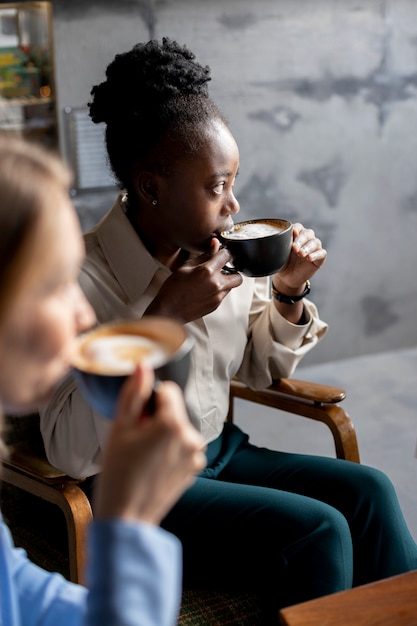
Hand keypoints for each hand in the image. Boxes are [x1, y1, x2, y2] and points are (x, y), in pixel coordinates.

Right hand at [94, 364, 205, 524]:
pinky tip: (154, 465)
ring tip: (144, 455)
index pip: (168, 390)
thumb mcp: (120, 428)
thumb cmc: (119, 473)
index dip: (149, 401)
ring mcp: (196, 454)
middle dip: (156, 418)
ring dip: (164, 434)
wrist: (127, 517)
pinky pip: (184, 446)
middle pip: (174, 410)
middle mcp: (192, 437)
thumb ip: (134, 393)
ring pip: (178, 427)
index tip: (137, 420)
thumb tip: (144, 366)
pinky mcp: (196, 467)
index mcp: (174, 424)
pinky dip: (171, 449)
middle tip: (137, 441)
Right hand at [146, 238, 242, 322]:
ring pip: (231, 286)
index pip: (227, 255)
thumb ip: (204, 255)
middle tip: (222, 270)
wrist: (168, 311)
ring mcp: (217, 296)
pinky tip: (205, 290)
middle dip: (232, 271)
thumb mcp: (186, 267)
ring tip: (211, 281)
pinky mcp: (216, 305)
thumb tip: (214, 244)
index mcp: (208, 271)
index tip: (222, 254)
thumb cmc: (173, 289)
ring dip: (225, 282)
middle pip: (238, 276)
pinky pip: (223, 295)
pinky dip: (218, 291)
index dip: (225, 252)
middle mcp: (216, 284)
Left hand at [272, 222, 326, 291]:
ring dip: (308, 247)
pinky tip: (309, 258)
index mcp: (296, 235)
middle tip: (294, 248)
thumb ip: (279, 245)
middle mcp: (306, 239)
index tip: (292, 234)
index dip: (295, 230)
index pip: (298, 227)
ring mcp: (314, 248)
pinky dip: (316, 254)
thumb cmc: (282, 263)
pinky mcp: (320, 257)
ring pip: (315, 242)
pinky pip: (322, 253)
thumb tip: (278, 237)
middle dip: (301, 240)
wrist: (286, 278)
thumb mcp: (278, 254)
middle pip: (307, 233)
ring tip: (301, 254)